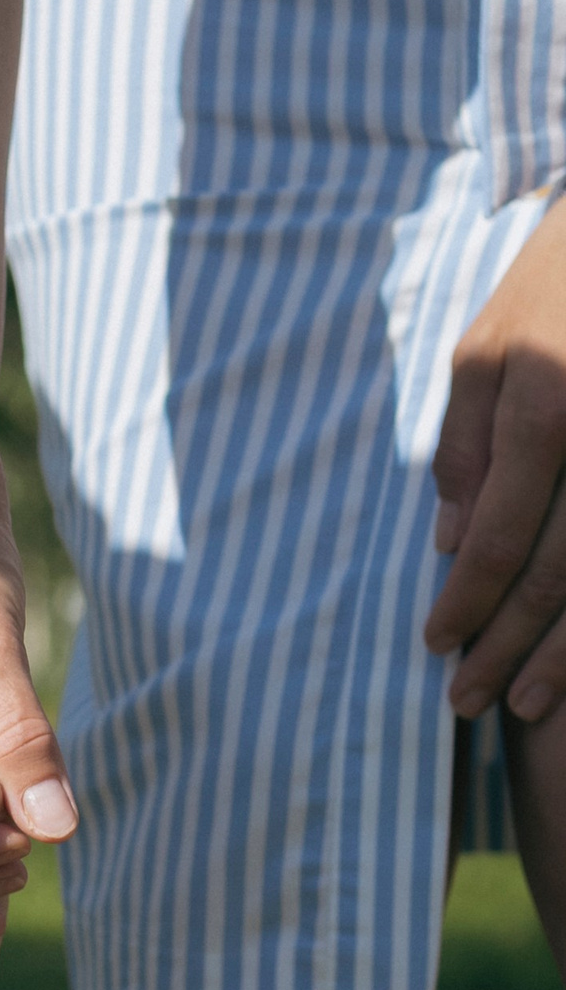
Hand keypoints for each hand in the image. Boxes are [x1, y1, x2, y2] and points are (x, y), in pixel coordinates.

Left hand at [427, 197, 565, 722]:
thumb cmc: (557, 282)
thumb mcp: (486, 348)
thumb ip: (460, 445)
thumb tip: (445, 541)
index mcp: (546, 405)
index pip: (496, 534)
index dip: (465, 602)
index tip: (436, 648)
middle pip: (558, 571)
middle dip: (511, 647)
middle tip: (469, 706)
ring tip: (529, 707)